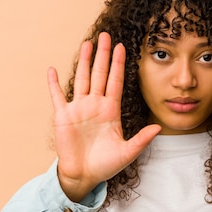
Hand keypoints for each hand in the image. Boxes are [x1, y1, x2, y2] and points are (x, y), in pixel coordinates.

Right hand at [47, 32, 161, 200]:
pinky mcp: (63, 116)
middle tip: (106, 35)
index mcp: (111, 111)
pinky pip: (57, 96)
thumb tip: (158, 128)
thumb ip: (142, 139)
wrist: (84, 176)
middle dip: (103, 55)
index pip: (115, 82)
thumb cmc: (106, 165)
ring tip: (87, 43)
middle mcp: (95, 105)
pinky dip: (54, 83)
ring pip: (82, 79)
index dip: (118, 65)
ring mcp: (78, 109)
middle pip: (100, 74)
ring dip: (84, 62)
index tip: (122, 47)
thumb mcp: (127, 152)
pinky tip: (52, 69)